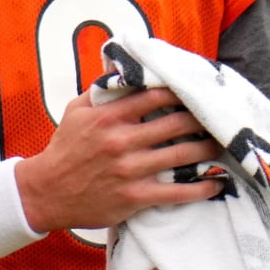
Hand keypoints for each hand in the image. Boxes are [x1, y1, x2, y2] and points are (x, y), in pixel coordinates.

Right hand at [15, 87, 222, 232]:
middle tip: (217, 117)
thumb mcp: (75, 111)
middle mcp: (121, 141)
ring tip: (222, 145)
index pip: (154, 96)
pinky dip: (200, 188)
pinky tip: (216, 184)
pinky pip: (176, 192)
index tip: (195, 91)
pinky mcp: (135, 197)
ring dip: (207, 150)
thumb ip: (100, 92)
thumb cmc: (64, 149)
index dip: (179, 92)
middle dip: (201, 119)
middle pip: (175, 124)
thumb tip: (123, 71)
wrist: (47, 191)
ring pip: (181, 156)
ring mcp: (130, 170)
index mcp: (108, 117)